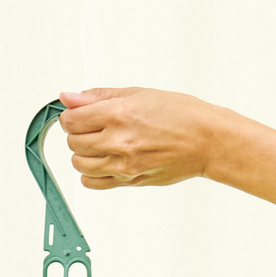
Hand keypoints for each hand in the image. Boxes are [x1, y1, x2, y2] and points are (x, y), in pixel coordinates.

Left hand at [58, 87, 222, 189]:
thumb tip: (68, 97)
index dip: (71, 115)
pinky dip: (90, 173)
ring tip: (100, 144)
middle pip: (73, 142)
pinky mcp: (129, 181)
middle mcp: (118, 141)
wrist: (207, 141)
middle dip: (77, 133)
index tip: (78, 113)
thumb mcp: (139, 94)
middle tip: (93, 127)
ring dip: (83, 153)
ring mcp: (123, 165)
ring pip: (79, 164)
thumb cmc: (181, 114)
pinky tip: (103, 161)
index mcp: (119, 115)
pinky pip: (92, 183)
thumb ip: (99, 96)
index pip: (72, 120)